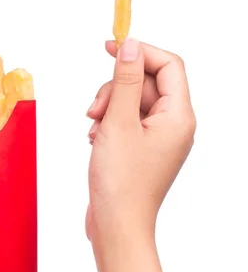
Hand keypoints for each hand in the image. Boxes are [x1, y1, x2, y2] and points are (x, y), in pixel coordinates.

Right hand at [86, 38, 195, 243]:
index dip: (140, 51)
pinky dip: (109, 124)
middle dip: (116, 89)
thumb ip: (125, 80)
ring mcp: (159, 139)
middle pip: (147, 83)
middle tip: (95, 109)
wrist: (117, 225)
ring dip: (109, 108)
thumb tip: (132, 46)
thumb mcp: (119, 122)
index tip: (111, 47)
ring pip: (133, 102)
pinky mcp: (143, 150)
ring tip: (94, 130)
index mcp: (178, 116)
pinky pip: (128, 122)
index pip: (168, 65)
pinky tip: (97, 140)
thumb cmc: (121, 183)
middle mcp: (174, 126)